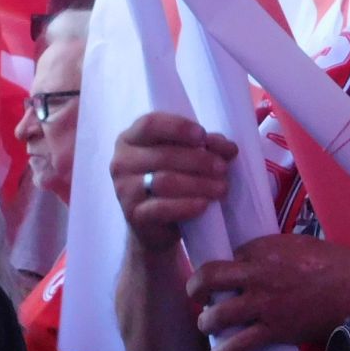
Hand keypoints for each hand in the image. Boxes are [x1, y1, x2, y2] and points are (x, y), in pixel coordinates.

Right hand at [110, 113, 234, 252]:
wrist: (158, 226)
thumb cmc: (172, 181)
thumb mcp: (186, 157)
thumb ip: (205, 146)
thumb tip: (228, 147)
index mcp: (130, 139)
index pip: (150, 124)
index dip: (178, 128)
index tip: (202, 136)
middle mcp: (121, 162)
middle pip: (163, 155)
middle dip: (199, 160)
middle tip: (223, 168)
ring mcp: (124, 190)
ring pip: (164, 182)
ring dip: (198, 184)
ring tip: (221, 188)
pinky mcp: (134, 216)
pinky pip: (161, 209)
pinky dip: (187, 206)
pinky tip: (204, 204)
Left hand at [188, 233, 349, 350]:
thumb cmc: (330, 263)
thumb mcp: (294, 244)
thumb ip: (267, 252)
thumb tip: (247, 261)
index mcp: (263, 250)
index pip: (226, 256)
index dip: (220, 266)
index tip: (219, 276)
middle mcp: (258, 276)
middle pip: (208, 277)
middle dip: (195, 288)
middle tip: (196, 294)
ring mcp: (264, 305)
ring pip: (217, 315)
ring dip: (206, 323)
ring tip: (207, 325)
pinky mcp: (275, 330)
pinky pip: (239, 345)